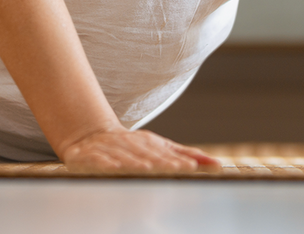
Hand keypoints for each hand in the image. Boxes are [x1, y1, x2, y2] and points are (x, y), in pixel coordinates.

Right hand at [59, 128, 218, 172]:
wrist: (88, 135)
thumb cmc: (131, 147)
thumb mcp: (159, 148)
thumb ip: (187, 156)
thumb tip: (219, 165)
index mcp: (147, 144)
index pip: (163, 154)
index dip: (175, 160)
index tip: (190, 167)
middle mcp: (128, 145)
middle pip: (145, 155)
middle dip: (159, 162)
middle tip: (176, 169)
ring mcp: (106, 150)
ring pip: (122, 157)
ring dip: (134, 163)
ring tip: (146, 169)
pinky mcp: (85, 156)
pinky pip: (95, 160)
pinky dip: (103, 163)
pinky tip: (112, 168)